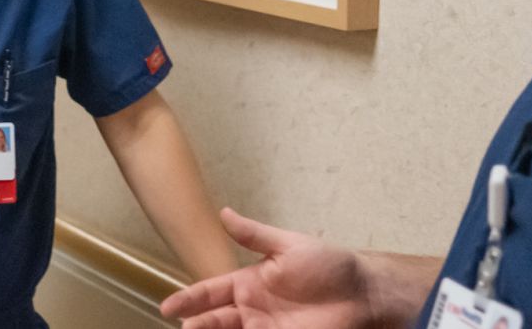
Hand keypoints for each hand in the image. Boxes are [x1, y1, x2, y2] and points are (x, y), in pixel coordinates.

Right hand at [159, 208, 380, 328]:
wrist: (363, 293)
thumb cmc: (329, 265)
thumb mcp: (289, 245)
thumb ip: (254, 235)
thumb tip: (223, 213)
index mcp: (249, 282)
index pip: (211, 291)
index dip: (189, 299)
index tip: (168, 308)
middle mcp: (252, 309)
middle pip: (215, 319)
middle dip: (197, 325)